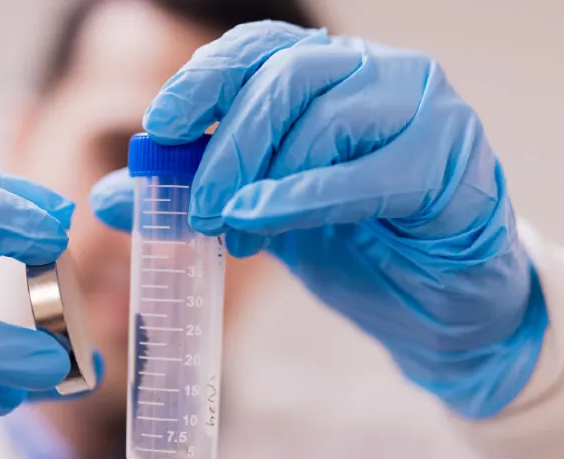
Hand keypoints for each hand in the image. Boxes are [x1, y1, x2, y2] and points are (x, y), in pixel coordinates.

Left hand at [91, 21, 546, 417]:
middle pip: (288, 75)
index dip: (205, 78)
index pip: (261, 46)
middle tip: (190, 203)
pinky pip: (370, 173)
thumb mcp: (256, 214)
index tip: (159, 126)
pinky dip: (302, 196)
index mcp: (333, 70)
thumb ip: (190, 196)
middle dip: (226, 141)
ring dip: (260, 174)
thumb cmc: (352, 242)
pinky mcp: (455, 166)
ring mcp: (428, 112)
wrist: (436, 307)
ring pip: (327, 117)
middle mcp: (384, 74)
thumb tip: (108, 196)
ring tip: (227, 226)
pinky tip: (258, 221)